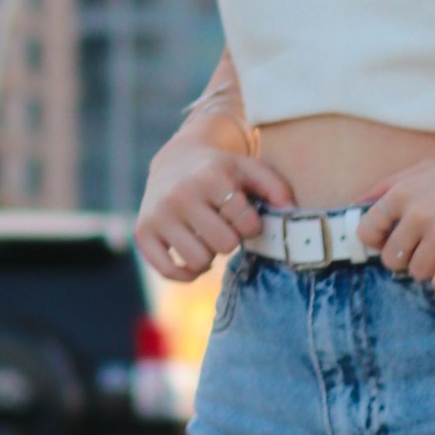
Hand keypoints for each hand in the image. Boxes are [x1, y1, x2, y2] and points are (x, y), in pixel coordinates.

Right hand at [136, 131, 294, 281]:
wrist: (175, 161)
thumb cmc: (220, 171)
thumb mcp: (249, 169)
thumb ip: (276, 188)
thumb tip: (292, 213)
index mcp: (210, 177)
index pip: (246, 222)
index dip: (250, 224)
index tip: (242, 215)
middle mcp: (181, 194)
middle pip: (224, 245)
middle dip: (229, 239)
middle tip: (223, 226)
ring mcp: (158, 214)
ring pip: (198, 261)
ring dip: (209, 256)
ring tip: (207, 238)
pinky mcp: (143, 232)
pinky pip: (168, 271)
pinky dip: (185, 273)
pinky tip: (193, 258)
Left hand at [356, 142, 434, 296]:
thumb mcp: (426, 169)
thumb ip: (387, 186)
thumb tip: (355, 205)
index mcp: (403, 192)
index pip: (367, 232)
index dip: (380, 242)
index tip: (397, 241)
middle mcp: (419, 212)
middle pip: (392, 260)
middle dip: (408, 257)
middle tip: (432, 245)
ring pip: (417, 274)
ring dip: (431, 267)